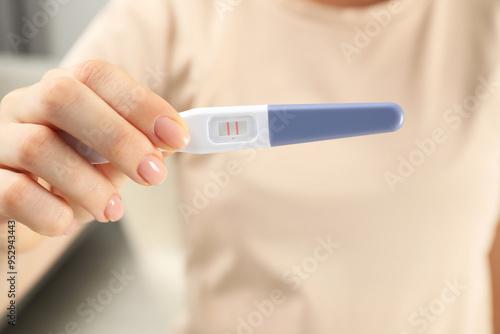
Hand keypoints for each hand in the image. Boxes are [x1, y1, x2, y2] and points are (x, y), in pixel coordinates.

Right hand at [0, 60, 188, 240]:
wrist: (12, 213)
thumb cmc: (63, 180)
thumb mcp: (103, 162)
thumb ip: (134, 149)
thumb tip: (169, 144)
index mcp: (59, 92)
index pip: (97, 76)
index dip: (141, 103)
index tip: (177, 136)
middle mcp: (22, 107)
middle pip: (63, 97)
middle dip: (118, 138)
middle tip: (153, 174)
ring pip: (37, 146)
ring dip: (89, 184)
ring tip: (113, 209)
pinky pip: (13, 192)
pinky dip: (51, 211)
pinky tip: (67, 222)